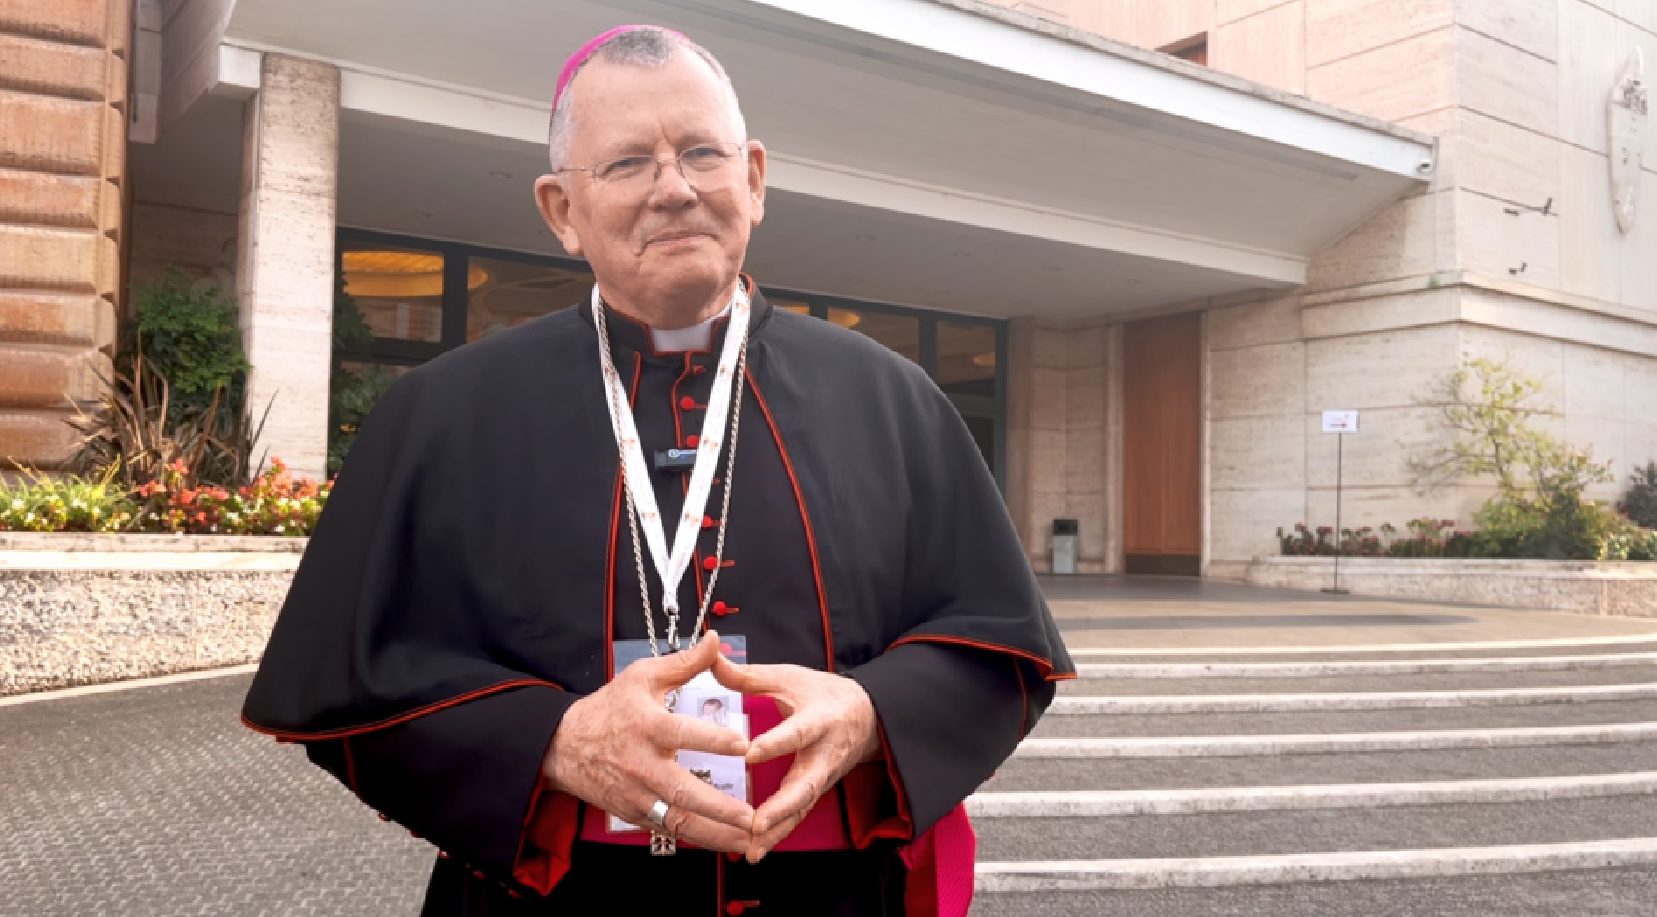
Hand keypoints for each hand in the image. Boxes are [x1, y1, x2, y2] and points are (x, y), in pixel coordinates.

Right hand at [544, 631, 752, 852]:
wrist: (565, 746)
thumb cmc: (611, 708)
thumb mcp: (643, 676)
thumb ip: (684, 663)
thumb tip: (715, 639)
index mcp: (647, 726)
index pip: (682, 733)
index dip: (712, 739)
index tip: (743, 745)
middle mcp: (642, 765)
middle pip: (681, 790)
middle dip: (717, 807)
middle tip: (750, 815)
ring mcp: (637, 795)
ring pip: (678, 820)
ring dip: (713, 833)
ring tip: (746, 840)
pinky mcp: (635, 814)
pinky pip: (669, 831)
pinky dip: (696, 840)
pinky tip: (724, 844)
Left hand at [710, 655, 879, 862]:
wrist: (866, 717)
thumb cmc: (822, 695)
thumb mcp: (790, 678)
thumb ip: (749, 675)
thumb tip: (711, 657)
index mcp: (819, 720)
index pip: (797, 733)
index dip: (775, 743)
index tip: (749, 753)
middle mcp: (823, 755)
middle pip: (805, 784)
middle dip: (781, 806)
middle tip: (757, 821)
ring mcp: (822, 778)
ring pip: (801, 808)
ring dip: (777, 830)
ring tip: (751, 847)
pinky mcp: (816, 792)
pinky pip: (797, 817)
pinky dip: (777, 835)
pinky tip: (753, 850)